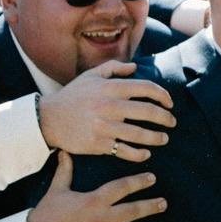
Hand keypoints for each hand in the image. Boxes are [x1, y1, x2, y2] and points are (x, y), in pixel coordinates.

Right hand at [28, 152, 165, 221]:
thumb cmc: (45, 215)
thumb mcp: (56, 190)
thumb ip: (65, 172)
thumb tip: (64, 153)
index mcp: (94, 201)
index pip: (122, 187)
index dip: (139, 182)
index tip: (152, 178)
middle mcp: (102, 219)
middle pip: (133, 211)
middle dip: (151, 207)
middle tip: (163, 204)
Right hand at [38, 62, 173, 160]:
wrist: (48, 119)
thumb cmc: (72, 96)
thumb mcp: (90, 76)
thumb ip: (113, 68)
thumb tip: (135, 67)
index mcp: (110, 88)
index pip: (145, 88)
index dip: (163, 95)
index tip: (169, 103)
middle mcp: (109, 106)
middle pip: (148, 111)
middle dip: (165, 118)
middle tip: (172, 122)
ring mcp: (104, 126)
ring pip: (139, 134)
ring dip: (156, 137)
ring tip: (164, 139)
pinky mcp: (99, 144)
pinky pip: (125, 151)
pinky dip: (139, 153)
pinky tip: (146, 153)